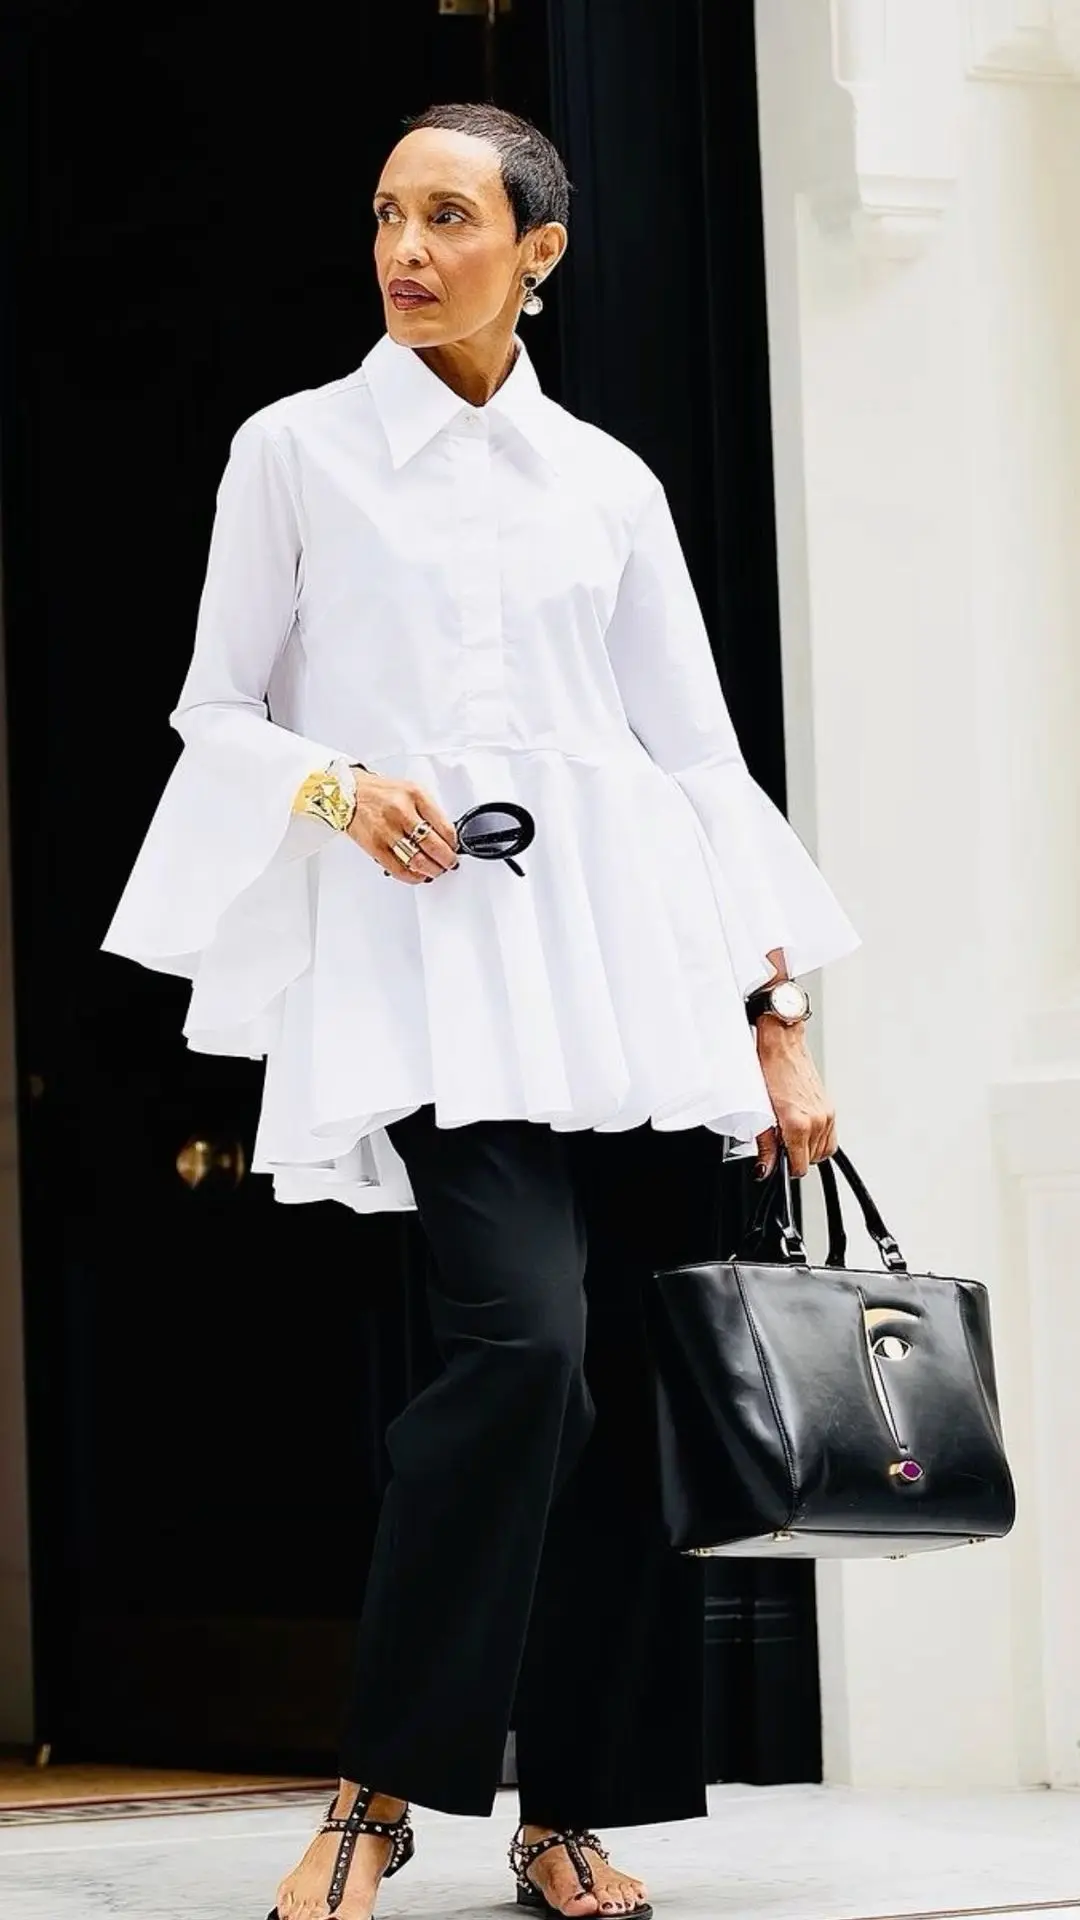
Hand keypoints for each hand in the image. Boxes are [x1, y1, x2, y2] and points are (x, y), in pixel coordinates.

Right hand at [347, 771, 457, 883]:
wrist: (346, 793)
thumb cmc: (380, 793)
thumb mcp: (411, 791)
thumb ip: (429, 811)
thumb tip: (446, 836)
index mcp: (415, 795)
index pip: (445, 826)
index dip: (454, 843)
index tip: (455, 848)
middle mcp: (401, 812)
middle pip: (433, 846)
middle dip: (446, 860)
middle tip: (449, 863)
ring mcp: (387, 830)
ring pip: (418, 860)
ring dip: (432, 870)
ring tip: (436, 870)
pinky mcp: (375, 846)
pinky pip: (398, 869)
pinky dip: (412, 876)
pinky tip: (418, 875)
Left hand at [753, 1020, 836, 1179]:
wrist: (782, 1044)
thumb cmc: (769, 1069)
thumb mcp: (760, 1109)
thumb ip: (765, 1143)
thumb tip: (765, 1168)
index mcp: (799, 1123)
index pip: (799, 1166)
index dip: (786, 1168)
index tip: (776, 1160)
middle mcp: (818, 1120)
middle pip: (810, 1161)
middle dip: (794, 1156)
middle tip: (778, 1139)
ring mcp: (827, 1114)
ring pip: (822, 1151)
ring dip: (806, 1148)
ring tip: (789, 1132)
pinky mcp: (830, 1108)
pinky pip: (829, 1138)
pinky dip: (816, 1139)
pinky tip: (802, 1129)